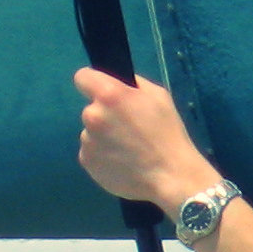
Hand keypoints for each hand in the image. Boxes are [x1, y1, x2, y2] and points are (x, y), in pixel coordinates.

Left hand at [73, 68, 214, 214]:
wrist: (170, 175)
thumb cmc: (167, 133)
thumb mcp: (159, 96)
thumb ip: (133, 84)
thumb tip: (120, 83)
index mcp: (109, 95)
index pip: (82, 77)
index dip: (93, 83)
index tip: (103, 93)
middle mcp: (92, 115)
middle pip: (91, 109)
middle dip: (105, 115)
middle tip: (128, 129)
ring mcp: (87, 141)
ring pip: (91, 132)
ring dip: (103, 137)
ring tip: (127, 150)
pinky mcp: (87, 162)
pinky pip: (91, 152)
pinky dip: (102, 156)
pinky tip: (121, 162)